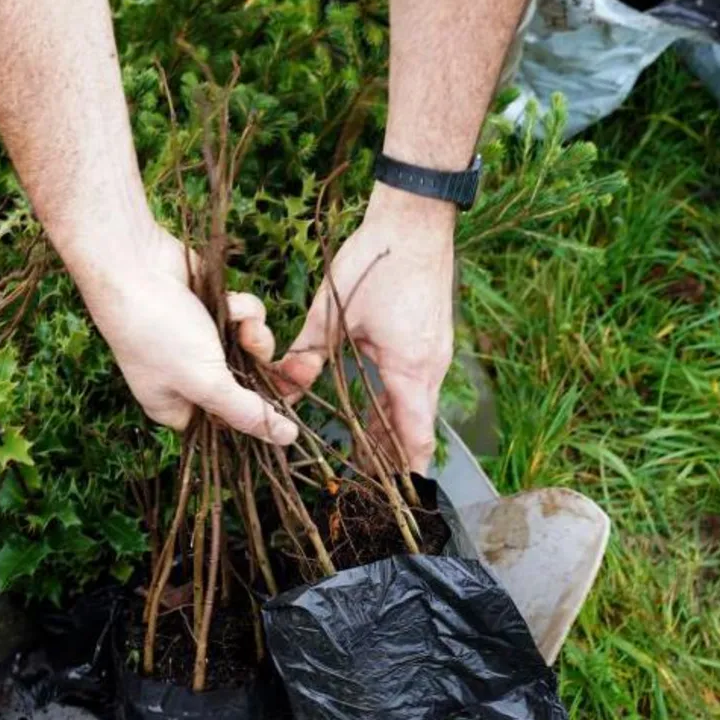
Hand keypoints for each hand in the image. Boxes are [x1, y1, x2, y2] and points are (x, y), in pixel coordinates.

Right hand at [65, 220, 297, 445]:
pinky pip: (244, 319)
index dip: (263, 415)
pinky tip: (228, 301)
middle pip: (249, 386)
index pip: (233, 424)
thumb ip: (247, 413)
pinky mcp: (212, 311)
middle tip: (303, 366)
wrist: (135, 266)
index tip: (293, 405)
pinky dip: (241, 309)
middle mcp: (191, 378)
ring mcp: (202, 343)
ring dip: (253, 333)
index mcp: (180, 407)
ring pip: (251, 349)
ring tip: (241, 322)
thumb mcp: (206, 382)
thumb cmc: (157, 332)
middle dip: (268, 369)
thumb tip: (287, 440)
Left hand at [276, 187, 454, 471]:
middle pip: (414, 428)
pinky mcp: (432, 335)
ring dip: (391, 428)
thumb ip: (307, 353)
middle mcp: (432, 367)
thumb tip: (282, 386)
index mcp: (411, 370)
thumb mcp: (334, 312)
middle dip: (391, 456)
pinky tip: (372, 402)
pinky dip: (396, 400)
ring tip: (363, 451)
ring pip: (413, 405)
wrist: (416, 218)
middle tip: (365, 483)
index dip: (406, 472)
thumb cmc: (378, 260)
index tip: (395, 500)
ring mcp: (436, 351)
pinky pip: (415, 382)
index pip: (416, 438)